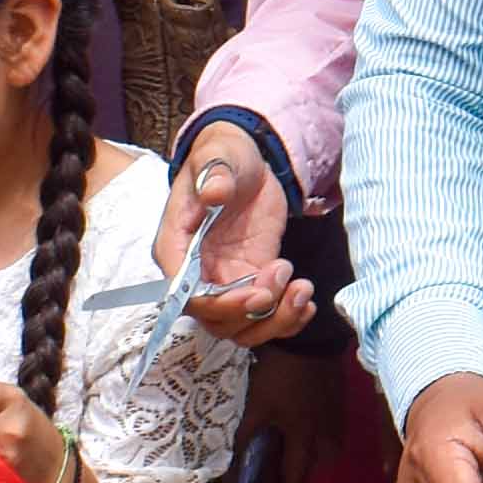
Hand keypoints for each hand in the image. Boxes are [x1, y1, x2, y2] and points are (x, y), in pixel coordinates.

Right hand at [153, 123, 319, 349]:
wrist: (247, 161)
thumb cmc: (223, 156)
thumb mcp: (218, 157)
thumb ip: (213, 174)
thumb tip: (213, 191)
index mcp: (176, 247)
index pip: (185, 294)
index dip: (218, 304)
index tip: (257, 293)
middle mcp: (197, 273)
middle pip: (215, 320)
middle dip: (251, 313)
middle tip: (284, 282)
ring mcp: (225, 279)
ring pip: (241, 326)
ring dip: (274, 319)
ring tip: (302, 289)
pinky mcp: (252, 279)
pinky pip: (264, 314)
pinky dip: (287, 317)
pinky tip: (306, 300)